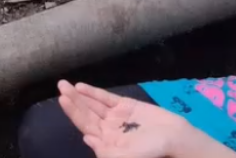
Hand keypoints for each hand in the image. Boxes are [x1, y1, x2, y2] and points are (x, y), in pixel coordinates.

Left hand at [58, 80, 192, 157]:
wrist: (175, 139)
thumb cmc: (152, 151)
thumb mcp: (126, 157)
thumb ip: (105, 151)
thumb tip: (85, 138)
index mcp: (106, 143)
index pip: (85, 126)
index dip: (73, 113)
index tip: (62, 100)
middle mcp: (107, 129)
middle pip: (86, 113)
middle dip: (72, 101)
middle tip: (60, 86)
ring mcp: (116, 116)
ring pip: (94, 104)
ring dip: (80, 95)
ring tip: (65, 85)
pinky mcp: (126, 106)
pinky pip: (106, 98)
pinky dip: (94, 93)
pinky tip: (81, 87)